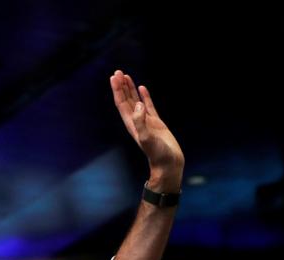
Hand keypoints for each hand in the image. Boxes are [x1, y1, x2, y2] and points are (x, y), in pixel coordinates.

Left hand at [109, 70, 183, 187]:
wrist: (168, 163)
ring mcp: (146, 121)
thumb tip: (137, 105)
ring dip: (130, 89)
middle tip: (117, 72)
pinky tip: (142, 88)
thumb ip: (140, 122)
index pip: (121, 103)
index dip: (117, 90)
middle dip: (121, 86)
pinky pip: (149, 105)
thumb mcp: (147, 138)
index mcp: (131, 124)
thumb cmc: (158, 154)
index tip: (114, 77)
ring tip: (126, 76)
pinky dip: (144, 96)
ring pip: (135, 101)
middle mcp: (136, 121)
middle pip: (126, 100)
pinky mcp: (156, 122)